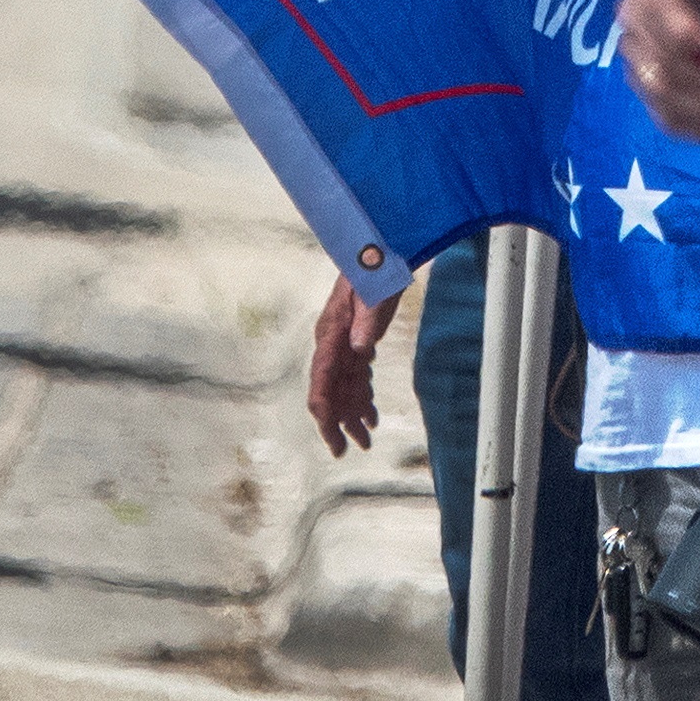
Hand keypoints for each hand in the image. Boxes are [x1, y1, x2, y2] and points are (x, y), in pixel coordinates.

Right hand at [306, 272, 401, 455]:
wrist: (378, 248)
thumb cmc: (375, 267)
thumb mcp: (374, 292)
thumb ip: (367, 319)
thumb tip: (359, 348)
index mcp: (331, 334)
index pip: (321, 382)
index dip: (325, 415)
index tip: (332, 440)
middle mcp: (332, 342)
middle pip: (329, 392)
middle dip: (337, 424)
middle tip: (347, 452)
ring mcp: (343, 342)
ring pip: (343, 388)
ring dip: (352, 415)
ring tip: (366, 440)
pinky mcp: (356, 341)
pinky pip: (356, 377)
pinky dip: (363, 398)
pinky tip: (371, 416)